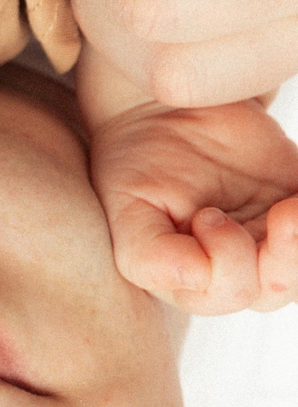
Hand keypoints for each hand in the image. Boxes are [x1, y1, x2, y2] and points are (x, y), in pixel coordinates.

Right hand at [92, 99, 297, 312]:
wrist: (165, 113)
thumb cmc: (138, 166)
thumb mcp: (126, 209)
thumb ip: (148, 256)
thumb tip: (194, 279)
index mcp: (190, 278)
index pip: (228, 294)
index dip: (228, 261)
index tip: (206, 215)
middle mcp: (234, 265)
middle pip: (276, 289)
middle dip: (285, 258)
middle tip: (274, 213)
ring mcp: (269, 238)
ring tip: (293, 207)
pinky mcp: (294, 205)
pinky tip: (297, 198)